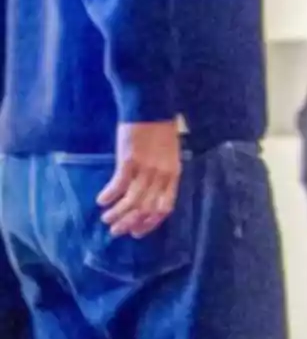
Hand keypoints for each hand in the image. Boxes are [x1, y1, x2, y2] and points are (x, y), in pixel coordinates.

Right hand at [99, 121, 182, 237]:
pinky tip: (101, 200)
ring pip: (132, 201)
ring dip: (118, 213)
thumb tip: (148, 195)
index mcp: (173, 174)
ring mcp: (146, 168)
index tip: (137, 232)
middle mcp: (161, 175)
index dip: (150, 223)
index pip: (165, 208)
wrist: (150, 105)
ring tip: (106, 219)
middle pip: (147, 208)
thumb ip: (162, 174)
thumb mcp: (168, 154)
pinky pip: (118, 185)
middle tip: (116, 231)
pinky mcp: (129, 160)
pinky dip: (109, 195)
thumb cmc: (159, 129)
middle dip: (130, 223)